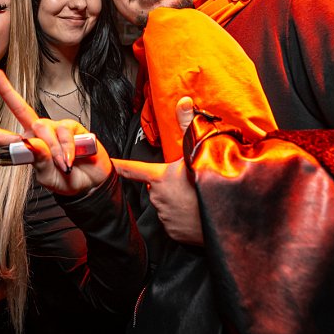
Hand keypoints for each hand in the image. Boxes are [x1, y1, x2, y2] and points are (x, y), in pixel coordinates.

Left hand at [0, 69, 111, 196]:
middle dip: (8, 92)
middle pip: (20, 109)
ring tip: (64, 166)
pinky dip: (67, 148)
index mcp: (26, 148)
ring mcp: (54, 128)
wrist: (92, 184)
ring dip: (53, 151)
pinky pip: (64, 133)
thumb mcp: (48, 177)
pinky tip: (72, 158)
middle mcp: (37, 134)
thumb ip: (39, 159)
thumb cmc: (67, 181)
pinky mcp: (71, 127)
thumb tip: (33, 142)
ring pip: (44, 130)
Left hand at [113, 98, 203, 245]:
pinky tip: (195, 212)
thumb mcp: (200, 150)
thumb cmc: (213, 182)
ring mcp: (164, 216)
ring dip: (175, 200)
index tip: (106, 163)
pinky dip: (181, 218)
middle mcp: (157, 197)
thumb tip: (183, 100)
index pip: (131, 169)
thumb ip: (188, 125)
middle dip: (167, 184)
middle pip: (155, 186)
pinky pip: (173, 222)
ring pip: (165, 204)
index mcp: (160, 177)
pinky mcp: (173, 232)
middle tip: (188, 181)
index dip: (118, 165)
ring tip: (194, 196)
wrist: (228, 216)